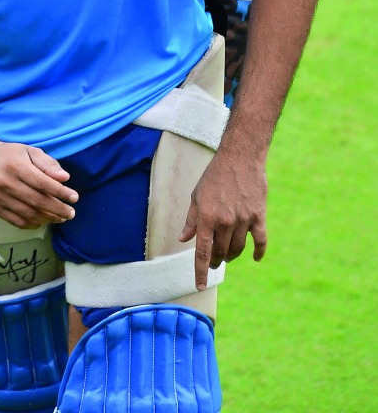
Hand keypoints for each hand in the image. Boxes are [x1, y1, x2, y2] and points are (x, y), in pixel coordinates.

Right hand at [0, 139, 78, 228]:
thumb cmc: (8, 154)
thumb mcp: (28, 151)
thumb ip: (47, 164)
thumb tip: (65, 178)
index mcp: (17, 166)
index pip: (43, 183)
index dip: (61, 192)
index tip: (75, 197)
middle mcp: (6, 183)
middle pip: (38, 201)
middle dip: (58, 209)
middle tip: (71, 213)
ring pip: (28, 213)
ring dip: (48, 218)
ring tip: (61, 218)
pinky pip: (17, 221)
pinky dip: (32, 224)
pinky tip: (43, 221)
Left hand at [178, 147, 267, 289]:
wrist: (239, 157)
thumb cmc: (214, 176)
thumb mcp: (196, 196)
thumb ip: (191, 220)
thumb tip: (183, 239)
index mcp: (206, 217)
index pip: (202, 252)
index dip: (200, 272)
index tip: (199, 286)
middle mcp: (224, 221)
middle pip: (220, 253)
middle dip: (215, 261)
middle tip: (214, 261)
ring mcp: (243, 219)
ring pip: (237, 249)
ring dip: (231, 256)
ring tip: (227, 255)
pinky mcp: (259, 216)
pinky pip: (260, 241)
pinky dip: (258, 252)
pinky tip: (254, 258)